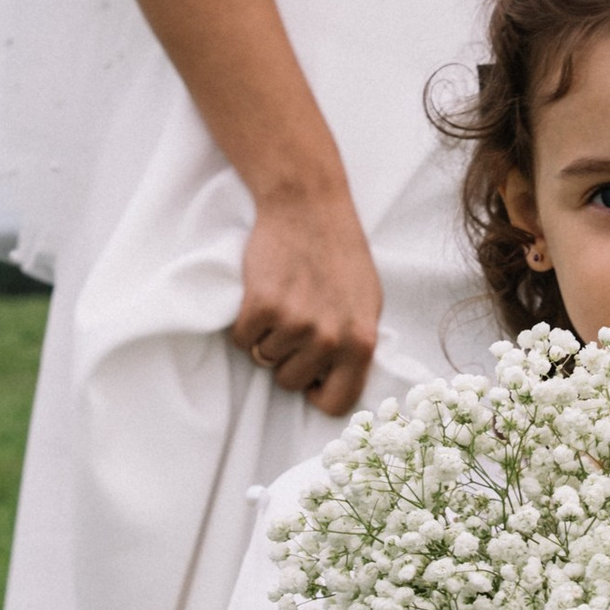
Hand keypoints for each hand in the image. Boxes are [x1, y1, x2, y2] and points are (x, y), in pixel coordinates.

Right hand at [231, 184, 380, 415]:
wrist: (309, 205)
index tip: (311, 377)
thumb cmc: (340, 253)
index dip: (317, 393)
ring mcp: (295, 324)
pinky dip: (244, 324)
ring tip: (282, 300)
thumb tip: (340, 380)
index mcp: (362, 342)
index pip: (337, 403)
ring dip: (265, 336)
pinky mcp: (261, 307)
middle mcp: (331, 339)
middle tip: (293, 321)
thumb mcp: (367, 303)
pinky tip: (261, 295)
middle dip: (286, 358)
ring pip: (263, 360)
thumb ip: (356, 343)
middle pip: (290, 382)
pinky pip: (241, 340)